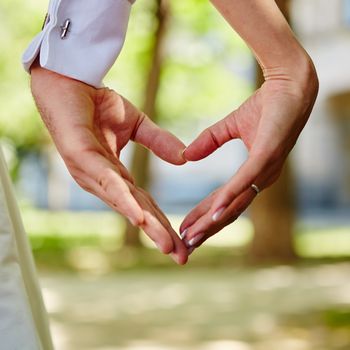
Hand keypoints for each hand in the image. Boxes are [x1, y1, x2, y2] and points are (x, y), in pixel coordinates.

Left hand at [30, 64, 188, 264]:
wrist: (70, 79)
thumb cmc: (98, 103)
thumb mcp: (138, 124)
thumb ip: (159, 142)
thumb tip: (183, 159)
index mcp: (116, 175)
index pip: (145, 204)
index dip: (163, 223)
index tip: (182, 242)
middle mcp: (103, 181)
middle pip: (138, 211)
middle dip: (160, 234)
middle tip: (181, 257)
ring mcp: (91, 173)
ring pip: (125, 203)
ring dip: (147, 225)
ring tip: (168, 245)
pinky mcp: (82, 157)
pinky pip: (107, 182)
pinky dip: (124, 201)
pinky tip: (139, 217)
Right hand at [180, 61, 317, 251]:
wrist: (290, 83)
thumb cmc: (266, 105)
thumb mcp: (230, 126)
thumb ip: (209, 141)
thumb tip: (187, 156)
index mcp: (255, 174)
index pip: (226, 201)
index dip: (205, 215)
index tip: (186, 227)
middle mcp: (262, 179)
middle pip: (231, 210)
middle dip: (207, 228)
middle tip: (186, 243)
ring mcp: (266, 170)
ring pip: (236, 203)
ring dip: (213, 222)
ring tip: (193, 236)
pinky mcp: (267, 156)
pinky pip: (245, 182)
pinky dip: (228, 199)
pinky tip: (213, 213)